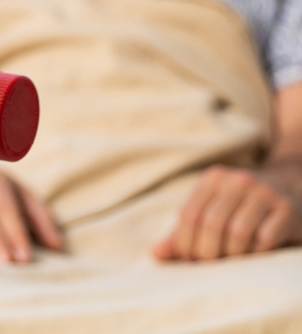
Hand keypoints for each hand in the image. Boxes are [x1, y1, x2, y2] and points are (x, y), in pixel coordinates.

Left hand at [152, 163, 301, 260]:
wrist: (291, 190)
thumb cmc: (240, 208)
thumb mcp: (211, 212)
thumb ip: (182, 232)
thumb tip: (156, 254)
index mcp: (214, 178)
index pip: (189, 214)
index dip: (184, 242)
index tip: (189, 260)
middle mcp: (239, 180)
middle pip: (211, 224)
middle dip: (207, 252)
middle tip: (209, 265)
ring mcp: (266, 192)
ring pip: (238, 232)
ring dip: (231, 254)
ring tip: (230, 261)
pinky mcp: (288, 209)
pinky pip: (265, 238)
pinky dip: (255, 253)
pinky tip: (253, 255)